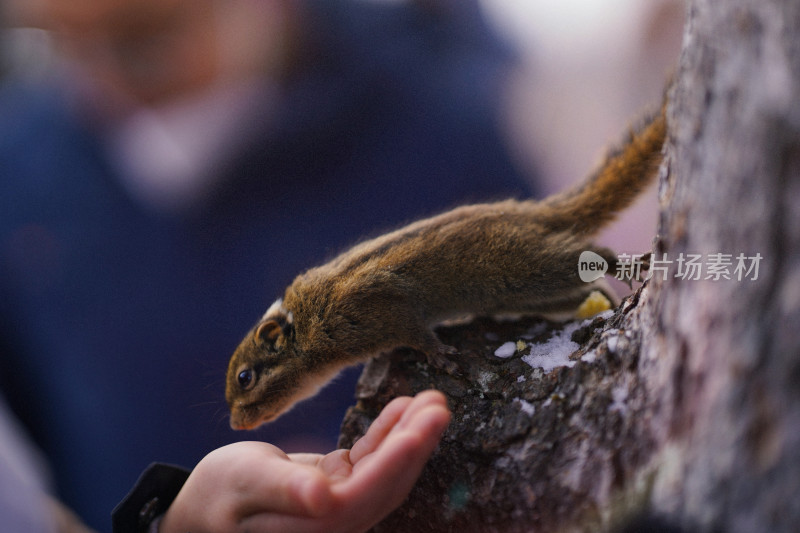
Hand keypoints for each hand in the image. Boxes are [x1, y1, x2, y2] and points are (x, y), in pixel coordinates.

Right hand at [159, 390, 449, 532]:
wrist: (200, 507)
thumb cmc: (216, 496)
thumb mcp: (244, 484)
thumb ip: (284, 490)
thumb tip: (324, 500)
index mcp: (318, 525)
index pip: (369, 492)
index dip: (399, 458)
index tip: (426, 424)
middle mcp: (336, 521)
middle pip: (388, 481)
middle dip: (417, 441)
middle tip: (439, 402)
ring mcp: (337, 504)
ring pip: (385, 469)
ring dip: (409, 434)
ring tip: (431, 398)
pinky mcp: (333, 488)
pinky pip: (368, 460)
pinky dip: (385, 433)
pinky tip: (400, 408)